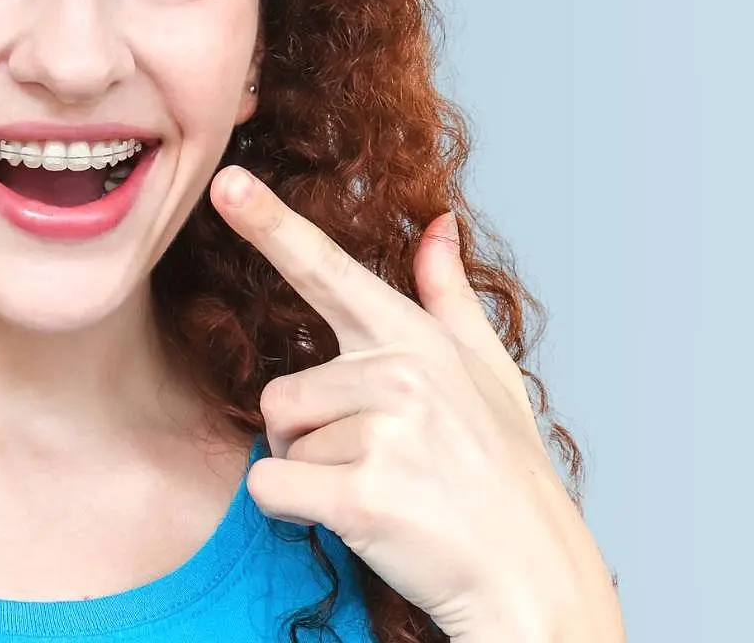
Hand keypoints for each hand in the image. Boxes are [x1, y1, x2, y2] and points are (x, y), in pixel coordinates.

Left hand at [211, 165, 621, 640]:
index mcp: (417, 339)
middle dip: (310, 435)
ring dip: (310, 475)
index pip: (329, 269)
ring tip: (379, 488)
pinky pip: (271, 488)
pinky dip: (295, 512)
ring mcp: (382, 432)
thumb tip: (438, 225)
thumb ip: (448, 296)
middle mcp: (399, 373)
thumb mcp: (489, 373)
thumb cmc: (505, 474)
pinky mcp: (361, 494)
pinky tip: (356, 518)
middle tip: (377, 462)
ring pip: (279, 442)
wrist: (527, 569)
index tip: (226, 184)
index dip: (271, 224)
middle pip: (282, 390)